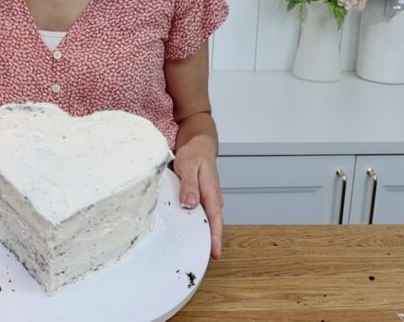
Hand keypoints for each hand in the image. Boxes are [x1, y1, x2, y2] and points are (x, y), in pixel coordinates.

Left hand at [173, 135, 223, 258]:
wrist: (199, 145)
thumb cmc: (195, 154)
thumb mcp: (188, 167)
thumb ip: (189, 186)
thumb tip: (190, 204)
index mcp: (211, 193)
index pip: (215, 219)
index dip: (215, 238)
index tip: (215, 253)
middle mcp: (213, 199)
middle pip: (213, 225)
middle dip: (210, 242)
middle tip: (201, 259)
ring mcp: (208, 199)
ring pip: (207, 220)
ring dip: (203, 234)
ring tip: (194, 250)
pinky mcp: (202, 199)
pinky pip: (201, 214)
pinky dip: (197, 224)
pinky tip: (189, 231)